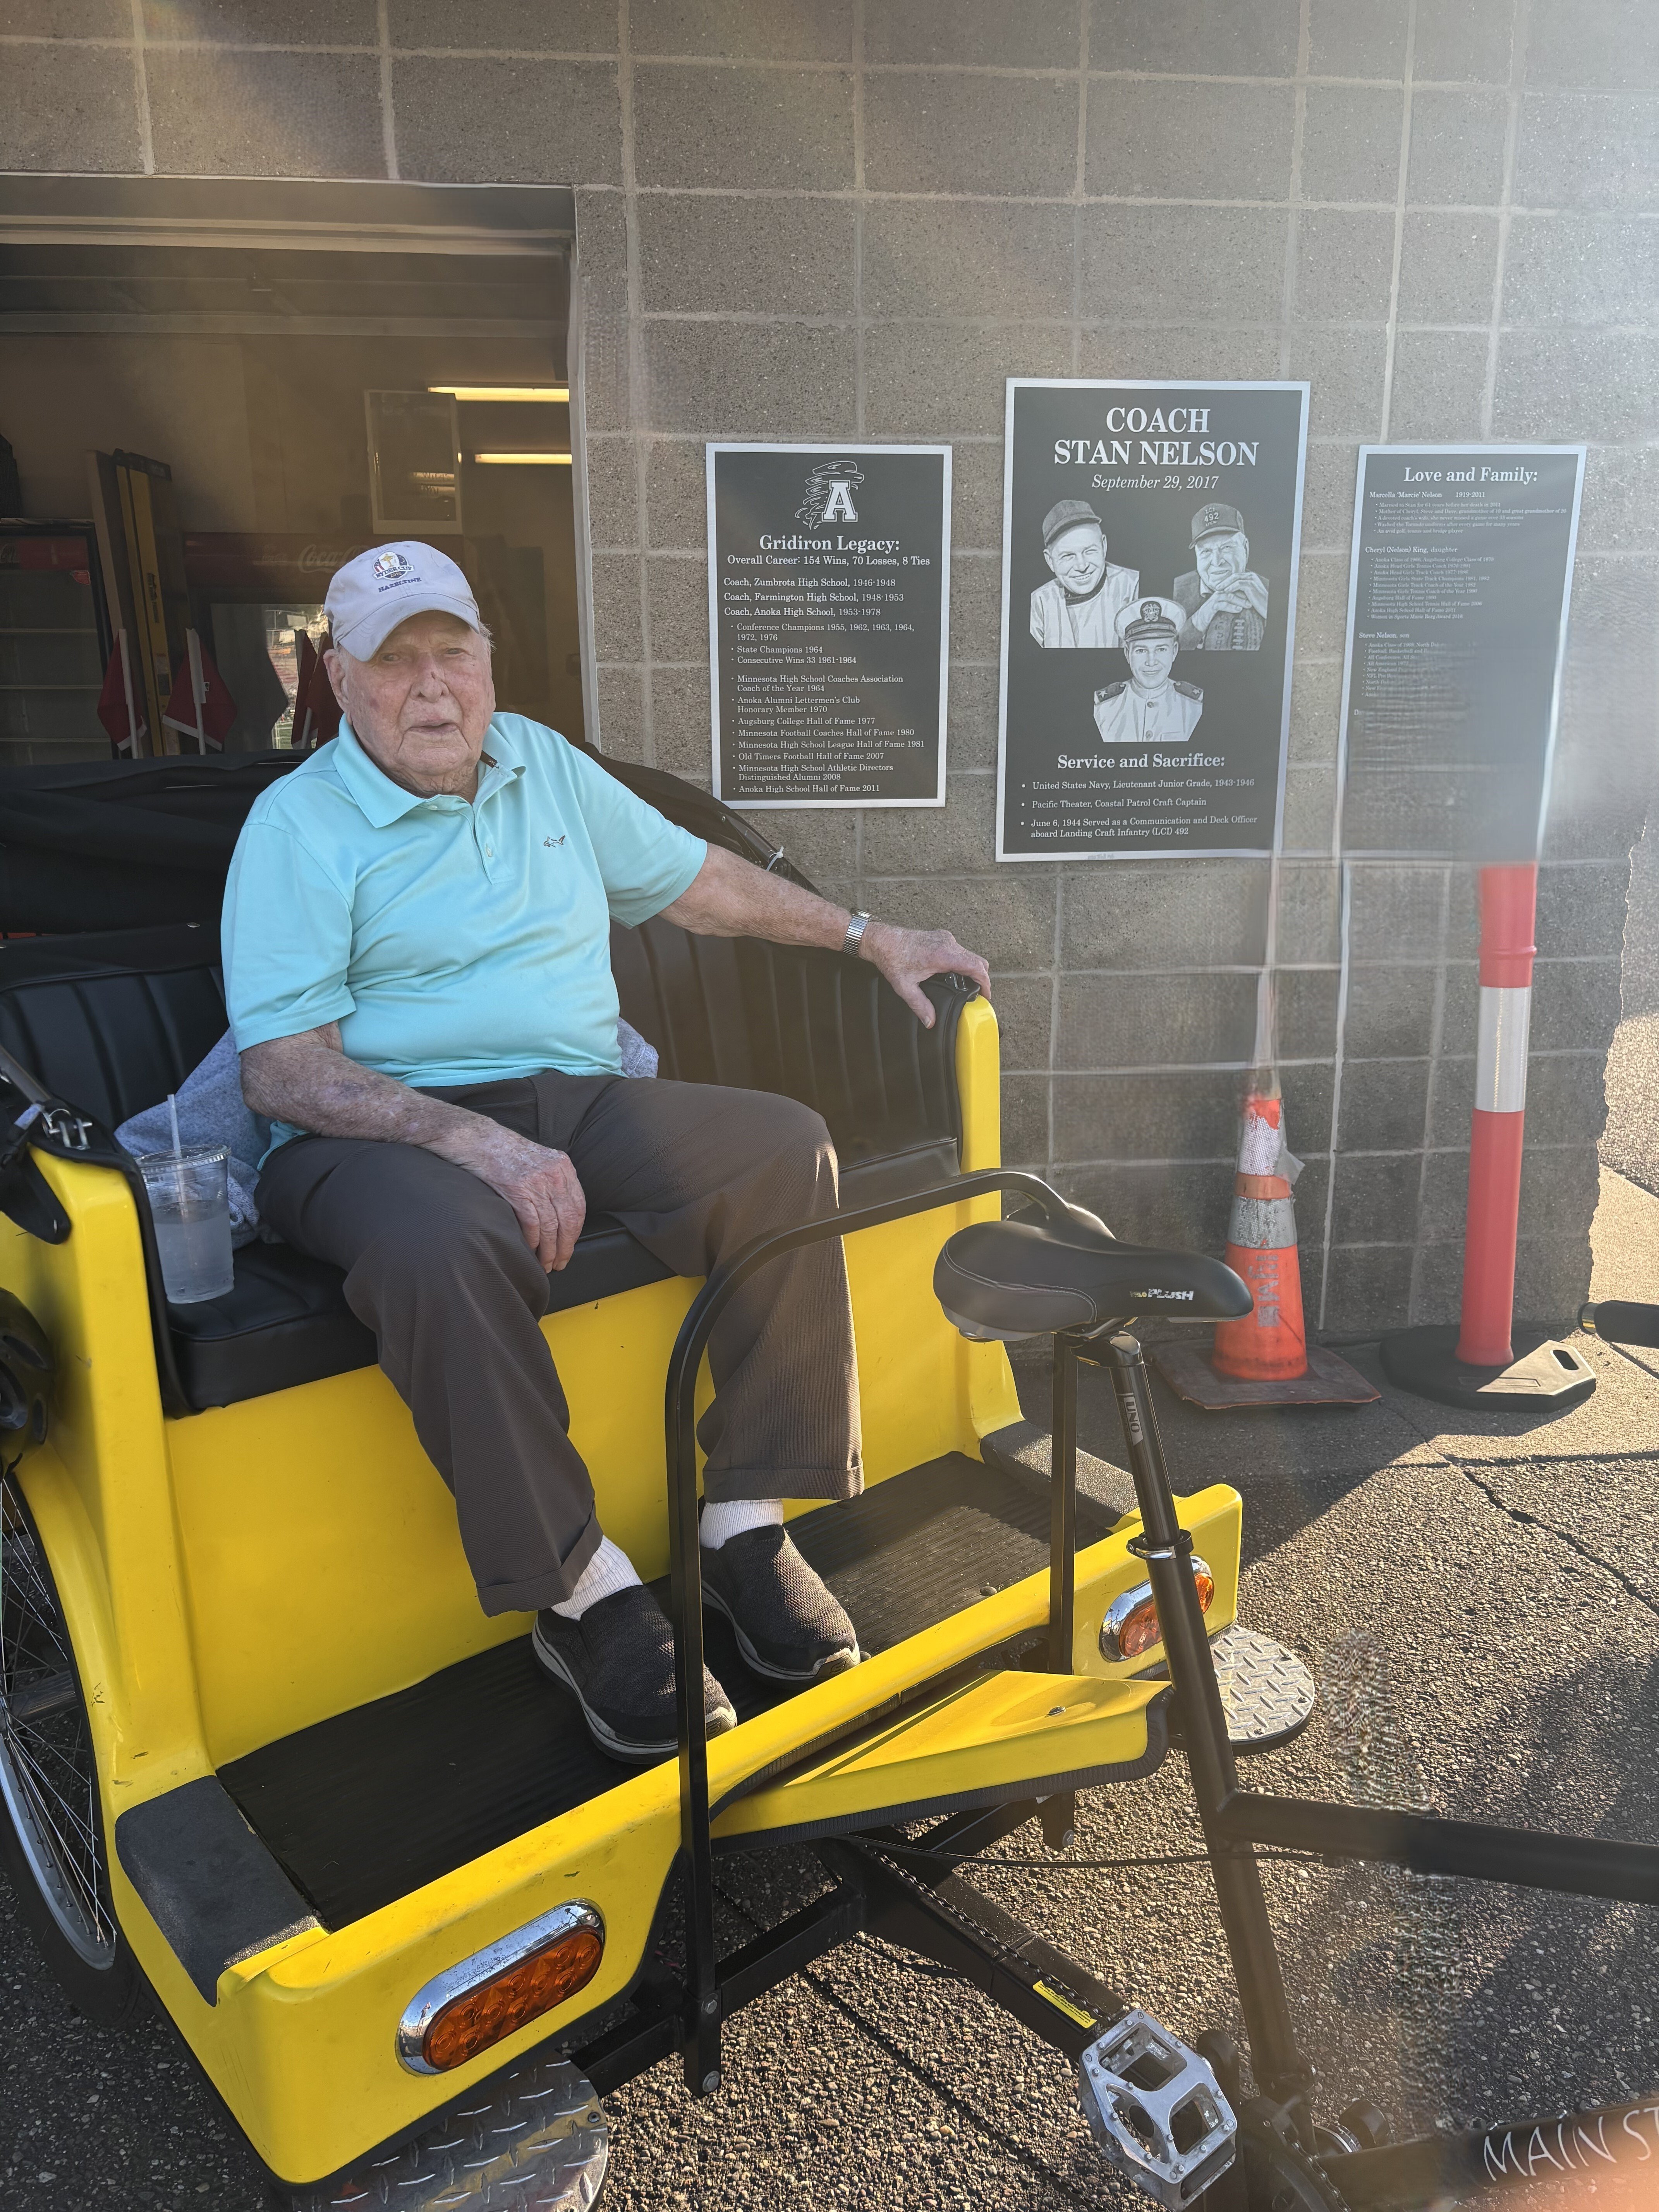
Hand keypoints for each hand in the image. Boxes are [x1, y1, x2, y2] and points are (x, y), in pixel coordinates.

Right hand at [444, 1118, 586, 1269]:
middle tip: (560, 1263)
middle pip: (568, 1219)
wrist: (479, 1138)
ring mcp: (536, 1181)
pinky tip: (530, 1250)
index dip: (575, 1232)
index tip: (569, 1247)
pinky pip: (532, 1223)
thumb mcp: (540, 1160)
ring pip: (551, 1225)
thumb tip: (561, 1213)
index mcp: (563, 1166)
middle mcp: (554, 1173)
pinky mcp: (517, 1189)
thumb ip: (554, 1180)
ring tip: (546, 1264)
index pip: (578, 1206)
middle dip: (566, 1246)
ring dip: (549, 1250)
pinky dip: (533, 1241)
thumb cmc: (505, 1152)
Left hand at [861, 920, 991, 1027]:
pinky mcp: (941, 937)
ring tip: (968, 986)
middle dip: (982, 978)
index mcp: (943, 955)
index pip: (976, 967)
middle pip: (977, 960)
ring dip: (972, 970)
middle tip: (979, 994)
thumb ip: (920, 1005)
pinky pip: (960, 951)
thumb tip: (930, 1021)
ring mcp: (945, 938)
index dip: (986, 982)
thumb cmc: (892, 958)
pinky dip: (963, 963)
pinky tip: (955, 975)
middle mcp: (948, 944)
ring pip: (969, 955)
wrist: (882, 940)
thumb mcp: (905, 987)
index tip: (986, 995)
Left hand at [1214, 572, 1268, 616]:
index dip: (1226, 581)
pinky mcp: (1251, 585)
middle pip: (1234, 576)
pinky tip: (1225, 591)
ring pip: (1235, 578)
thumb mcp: (1247, 594)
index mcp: (1250, 577)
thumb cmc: (1257, 602)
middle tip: (1216, 587)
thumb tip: (1228, 592)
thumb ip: (1239, 590)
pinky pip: (1238, 584)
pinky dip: (1231, 587)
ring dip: (1225, 583)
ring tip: (1218, 589)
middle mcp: (1251, 576)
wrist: (1266, 606)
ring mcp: (1251, 579)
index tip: (1219, 586)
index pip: (1235, 576)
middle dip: (1224, 581)